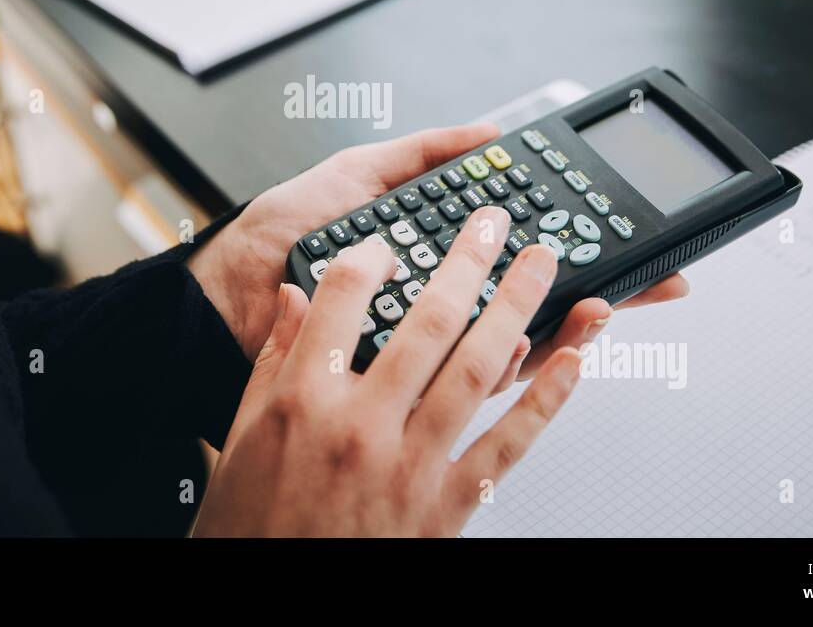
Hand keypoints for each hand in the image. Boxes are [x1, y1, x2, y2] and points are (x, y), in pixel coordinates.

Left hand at [188, 122, 686, 385]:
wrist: (224, 292)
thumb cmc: (280, 237)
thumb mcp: (359, 176)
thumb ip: (424, 154)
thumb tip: (490, 131)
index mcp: (433, 256)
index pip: (518, 249)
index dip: (577, 239)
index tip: (628, 224)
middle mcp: (438, 305)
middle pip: (536, 297)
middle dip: (600, 282)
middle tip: (650, 268)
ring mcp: (427, 349)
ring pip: (522, 341)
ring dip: (575, 322)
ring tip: (614, 296)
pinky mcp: (408, 385)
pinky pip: (478, 382)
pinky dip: (528, 364)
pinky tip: (563, 338)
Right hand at [195, 209, 588, 535]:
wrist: (276, 603)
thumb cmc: (254, 526)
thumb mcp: (242, 435)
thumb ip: (271, 360)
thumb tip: (292, 299)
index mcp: (304, 399)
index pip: (342, 299)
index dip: (370, 257)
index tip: (389, 243)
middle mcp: (361, 425)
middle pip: (427, 322)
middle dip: (468, 262)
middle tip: (493, 224)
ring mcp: (409, 465)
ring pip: (476, 369)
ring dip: (516, 308)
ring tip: (540, 265)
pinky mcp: (446, 508)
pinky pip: (506, 446)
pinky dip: (544, 401)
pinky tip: (570, 362)